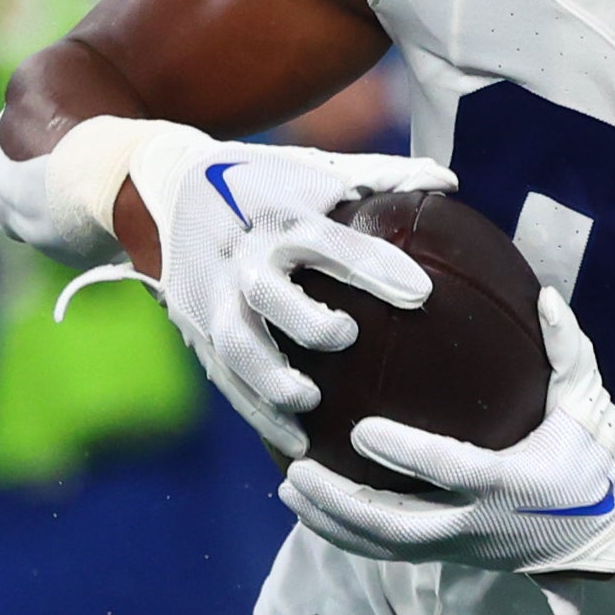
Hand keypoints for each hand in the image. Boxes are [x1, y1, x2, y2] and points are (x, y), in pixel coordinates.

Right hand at [133, 133, 455, 456]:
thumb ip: (381, 176)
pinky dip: (258, 413)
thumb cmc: (264, 182)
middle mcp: (242, 260)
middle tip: (346, 337)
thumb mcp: (316, 171)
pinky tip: (298, 443)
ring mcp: (212, 299)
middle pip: (267, 295)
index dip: (371, 265)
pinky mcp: (195, 332)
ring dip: (271, 380)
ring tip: (311, 404)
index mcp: (280, 218)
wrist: (164, 187)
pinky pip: (226, 380)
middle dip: (304, 320)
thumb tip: (449, 180)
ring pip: (236, 347)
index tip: (421, 291)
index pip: (328, 242)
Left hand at [279, 289, 614, 588]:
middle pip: (396, 524)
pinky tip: (313, 510)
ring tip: (289, 488)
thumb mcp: (589, 401)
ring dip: (332, 523)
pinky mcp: (454, 555)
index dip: (402, 454)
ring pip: (384, 546)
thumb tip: (544, 294)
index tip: (358, 430)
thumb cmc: (602, 459)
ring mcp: (464, 546)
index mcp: (512, 483)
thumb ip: (567, 348)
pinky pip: (391, 552)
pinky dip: (348, 536)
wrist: (614, 532)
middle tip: (297, 469)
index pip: (448, 471)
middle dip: (341, 503)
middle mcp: (480, 523)